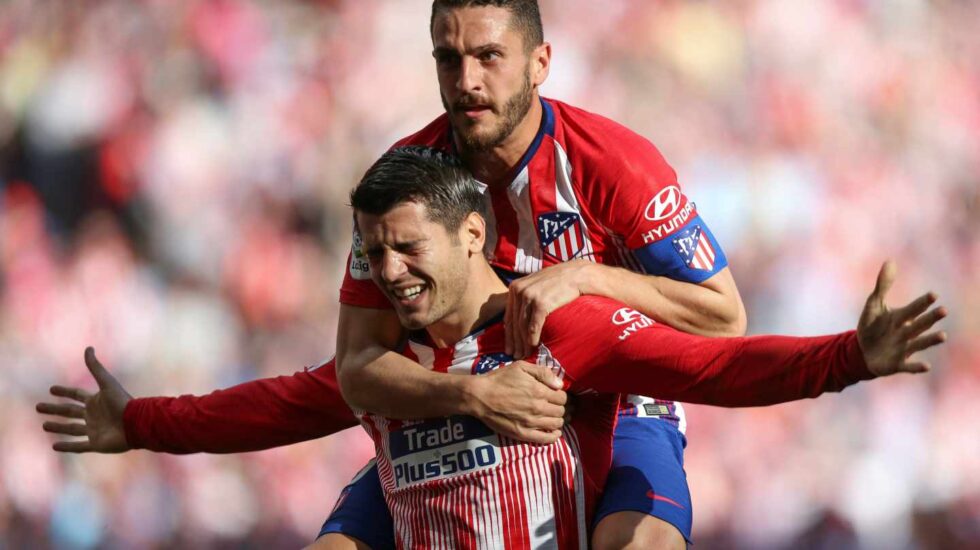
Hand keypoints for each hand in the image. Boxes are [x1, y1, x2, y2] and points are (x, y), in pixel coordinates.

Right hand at [36, 347, 132, 452]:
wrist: (135, 423)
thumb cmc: (122, 402)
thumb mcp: (107, 383)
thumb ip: (96, 368)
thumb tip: (88, 348)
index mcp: (96, 401)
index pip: (76, 395)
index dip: (64, 392)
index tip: (51, 389)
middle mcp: (93, 415)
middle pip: (69, 412)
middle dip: (54, 409)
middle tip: (38, 407)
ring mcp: (94, 430)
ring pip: (72, 429)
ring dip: (58, 427)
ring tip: (44, 425)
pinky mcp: (96, 444)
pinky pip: (78, 446)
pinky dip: (67, 447)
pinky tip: (54, 446)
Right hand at [465, 361, 566, 444]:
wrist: (479, 396)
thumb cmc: (499, 379)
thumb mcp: (520, 367)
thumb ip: (543, 373)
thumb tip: (560, 384)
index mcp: (539, 391)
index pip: (562, 397)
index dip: (561, 396)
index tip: (555, 396)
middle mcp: (538, 408)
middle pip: (561, 411)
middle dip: (560, 408)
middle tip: (554, 406)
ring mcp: (531, 422)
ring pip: (556, 424)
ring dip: (558, 420)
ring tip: (552, 417)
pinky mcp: (523, 434)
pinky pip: (546, 439)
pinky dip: (554, 436)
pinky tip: (554, 432)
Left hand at [505, 260, 591, 358]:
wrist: (578, 275)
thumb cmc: (560, 281)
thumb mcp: (537, 284)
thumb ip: (527, 296)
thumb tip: (520, 316)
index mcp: (515, 286)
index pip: (508, 316)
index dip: (508, 334)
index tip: (509, 348)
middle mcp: (518, 290)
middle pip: (514, 323)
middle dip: (515, 342)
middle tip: (516, 356)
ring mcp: (529, 296)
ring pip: (522, 326)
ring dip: (523, 343)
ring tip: (525, 355)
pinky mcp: (540, 303)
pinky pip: (533, 325)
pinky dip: (532, 338)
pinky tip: (533, 346)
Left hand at [857, 261, 947, 375]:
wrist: (861, 351)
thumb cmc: (871, 326)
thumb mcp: (874, 305)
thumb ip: (883, 285)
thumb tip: (890, 261)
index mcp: (901, 318)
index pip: (913, 308)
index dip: (922, 302)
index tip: (933, 295)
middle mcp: (906, 332)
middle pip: (919, 324)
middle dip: (930, 318)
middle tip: (943, 310)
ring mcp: (903, 349)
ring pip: (919, 343)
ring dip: (930, 340)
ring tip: (942, 335)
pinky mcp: (897, 364)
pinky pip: (908, 366)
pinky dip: (917, 367)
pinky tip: (927, 366)